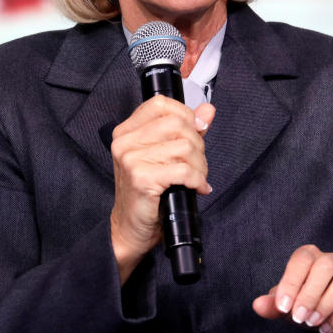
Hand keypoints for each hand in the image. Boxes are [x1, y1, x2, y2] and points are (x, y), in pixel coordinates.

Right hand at [109, 95, 214, 282]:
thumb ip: (186, 130)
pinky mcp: (142, 178)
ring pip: (184, 146)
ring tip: (197, 177)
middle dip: (197, 144)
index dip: (185, 113)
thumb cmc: (147, 193)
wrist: (129, 229)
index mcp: (126, 131)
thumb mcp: (165, 156)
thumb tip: (207, 110)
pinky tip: (197, 188)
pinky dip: (197, 179)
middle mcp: (125, 141)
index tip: (197, 129)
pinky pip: (184, 170)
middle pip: (178, 124)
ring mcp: (131, 159)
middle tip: (197, 163)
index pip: (160, 104)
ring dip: (200, 165)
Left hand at [253, 245, 332, 332]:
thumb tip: (257, 305)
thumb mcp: (285, 306)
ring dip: (327, 303)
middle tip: (299, 317)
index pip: (302, 259)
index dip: (291, 281)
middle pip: (325, 265)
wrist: (329, 323)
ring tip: (312, 322)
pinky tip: (325, 327)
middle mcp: (331, 261)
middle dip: (310, 294)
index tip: (283, 306)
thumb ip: (272, 304)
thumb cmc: (304, 306)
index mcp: (309, 257)